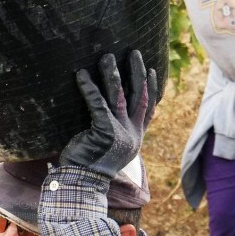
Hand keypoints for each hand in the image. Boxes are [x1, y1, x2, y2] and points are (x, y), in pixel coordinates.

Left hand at [60, 51, 159, 179]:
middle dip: (137, 72)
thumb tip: (111, 111)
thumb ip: (116, 130)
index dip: (152, 88)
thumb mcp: (111, 147)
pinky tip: (82, 74)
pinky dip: (89, 87)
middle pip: (139, 96)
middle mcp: (132, 134)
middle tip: (134, 52)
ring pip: (119, 96)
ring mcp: (120, 132)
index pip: (148, 108)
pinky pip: (97, 103)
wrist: (83, 183)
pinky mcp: (104, 131)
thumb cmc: (91, 164)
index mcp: (136, 137)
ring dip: (113, 73)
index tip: (152, 70)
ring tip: (107, 56)